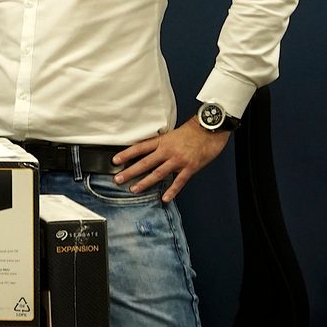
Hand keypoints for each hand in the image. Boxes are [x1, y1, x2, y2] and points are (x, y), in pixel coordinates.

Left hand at [112, 116, 229, 203]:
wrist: (210, 128)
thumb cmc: (193, 131)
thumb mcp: (172, 134)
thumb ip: (161, 143)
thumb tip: (148, 151)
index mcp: (162, 141)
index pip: (140, 148)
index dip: (126, 154)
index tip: (115, 160)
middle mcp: (168, 151)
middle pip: (145, 163)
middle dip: (130, 172)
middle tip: (118, 179)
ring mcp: (178, 160)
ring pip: (158, 173)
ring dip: (145, 182)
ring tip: (134, 189)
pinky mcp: (190, 167)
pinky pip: (179, 181)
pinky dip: (171, 191)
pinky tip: (164, 198)